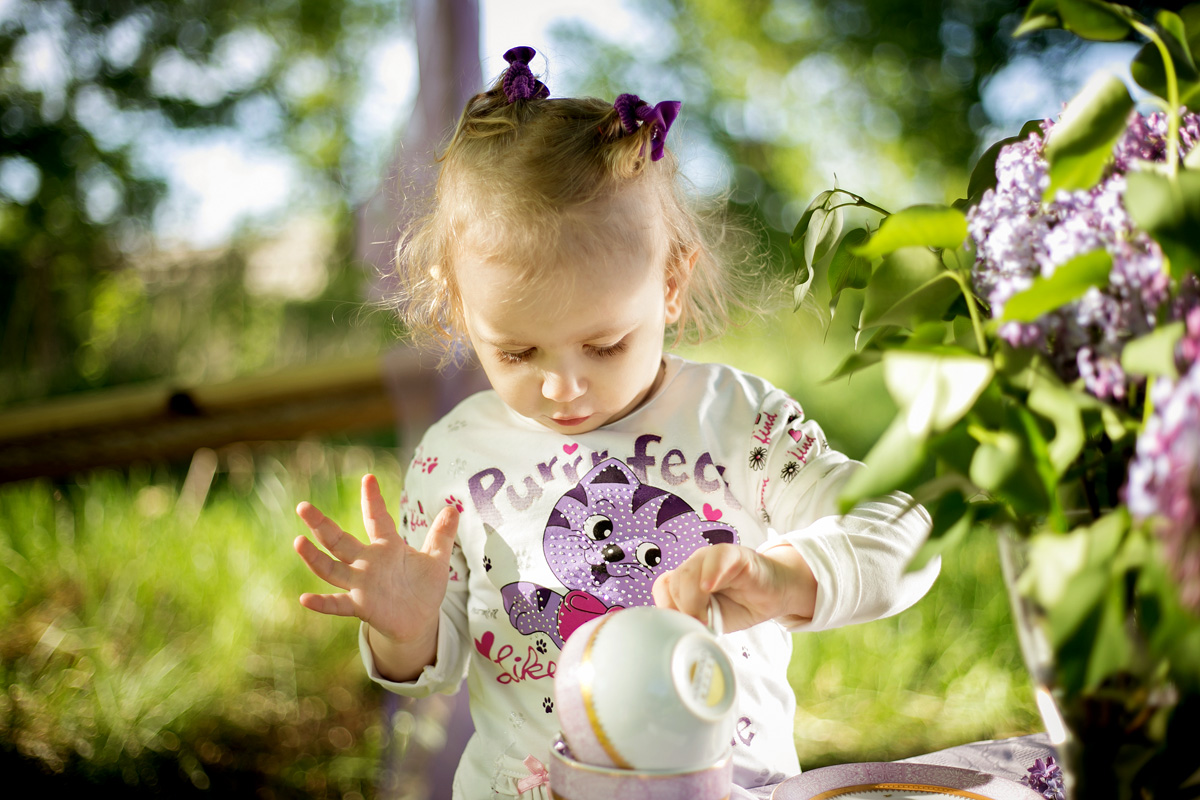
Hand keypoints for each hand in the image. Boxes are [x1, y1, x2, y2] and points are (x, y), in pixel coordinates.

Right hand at [293, 474, 458, 647]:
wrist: (419, 619)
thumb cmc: (423, 587)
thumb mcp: (436, 559)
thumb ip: (441, 535)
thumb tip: (454, 508)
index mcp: (387, 547)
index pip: (377, 519)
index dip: (373, 500)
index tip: (369, 478)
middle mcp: (368, 563)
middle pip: (340, 541)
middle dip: (321, 525)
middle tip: (303, 506)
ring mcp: (361, 585)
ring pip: (332, 569)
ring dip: (315, 558)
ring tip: (298, 542)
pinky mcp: (361, 606)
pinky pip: (338, 604)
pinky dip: (322, 603)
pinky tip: (304, 599)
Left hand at [651, 543, 815, 632]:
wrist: (774, 595)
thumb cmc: (740, 606)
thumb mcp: (712, 620)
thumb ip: (693, 620)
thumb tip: (675, 631)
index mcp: (686, 579)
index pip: (663, 587)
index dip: (668, 607)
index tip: (683, 626)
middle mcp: (696, 565)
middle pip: (674, 581)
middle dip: (682, 606)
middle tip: (700, 622)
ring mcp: (713, 558)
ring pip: (689, 571)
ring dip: (694, 598)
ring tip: (708, 615)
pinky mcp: (735, 555)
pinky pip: (717, 558)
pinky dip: (711, 573)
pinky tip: (710, 587)